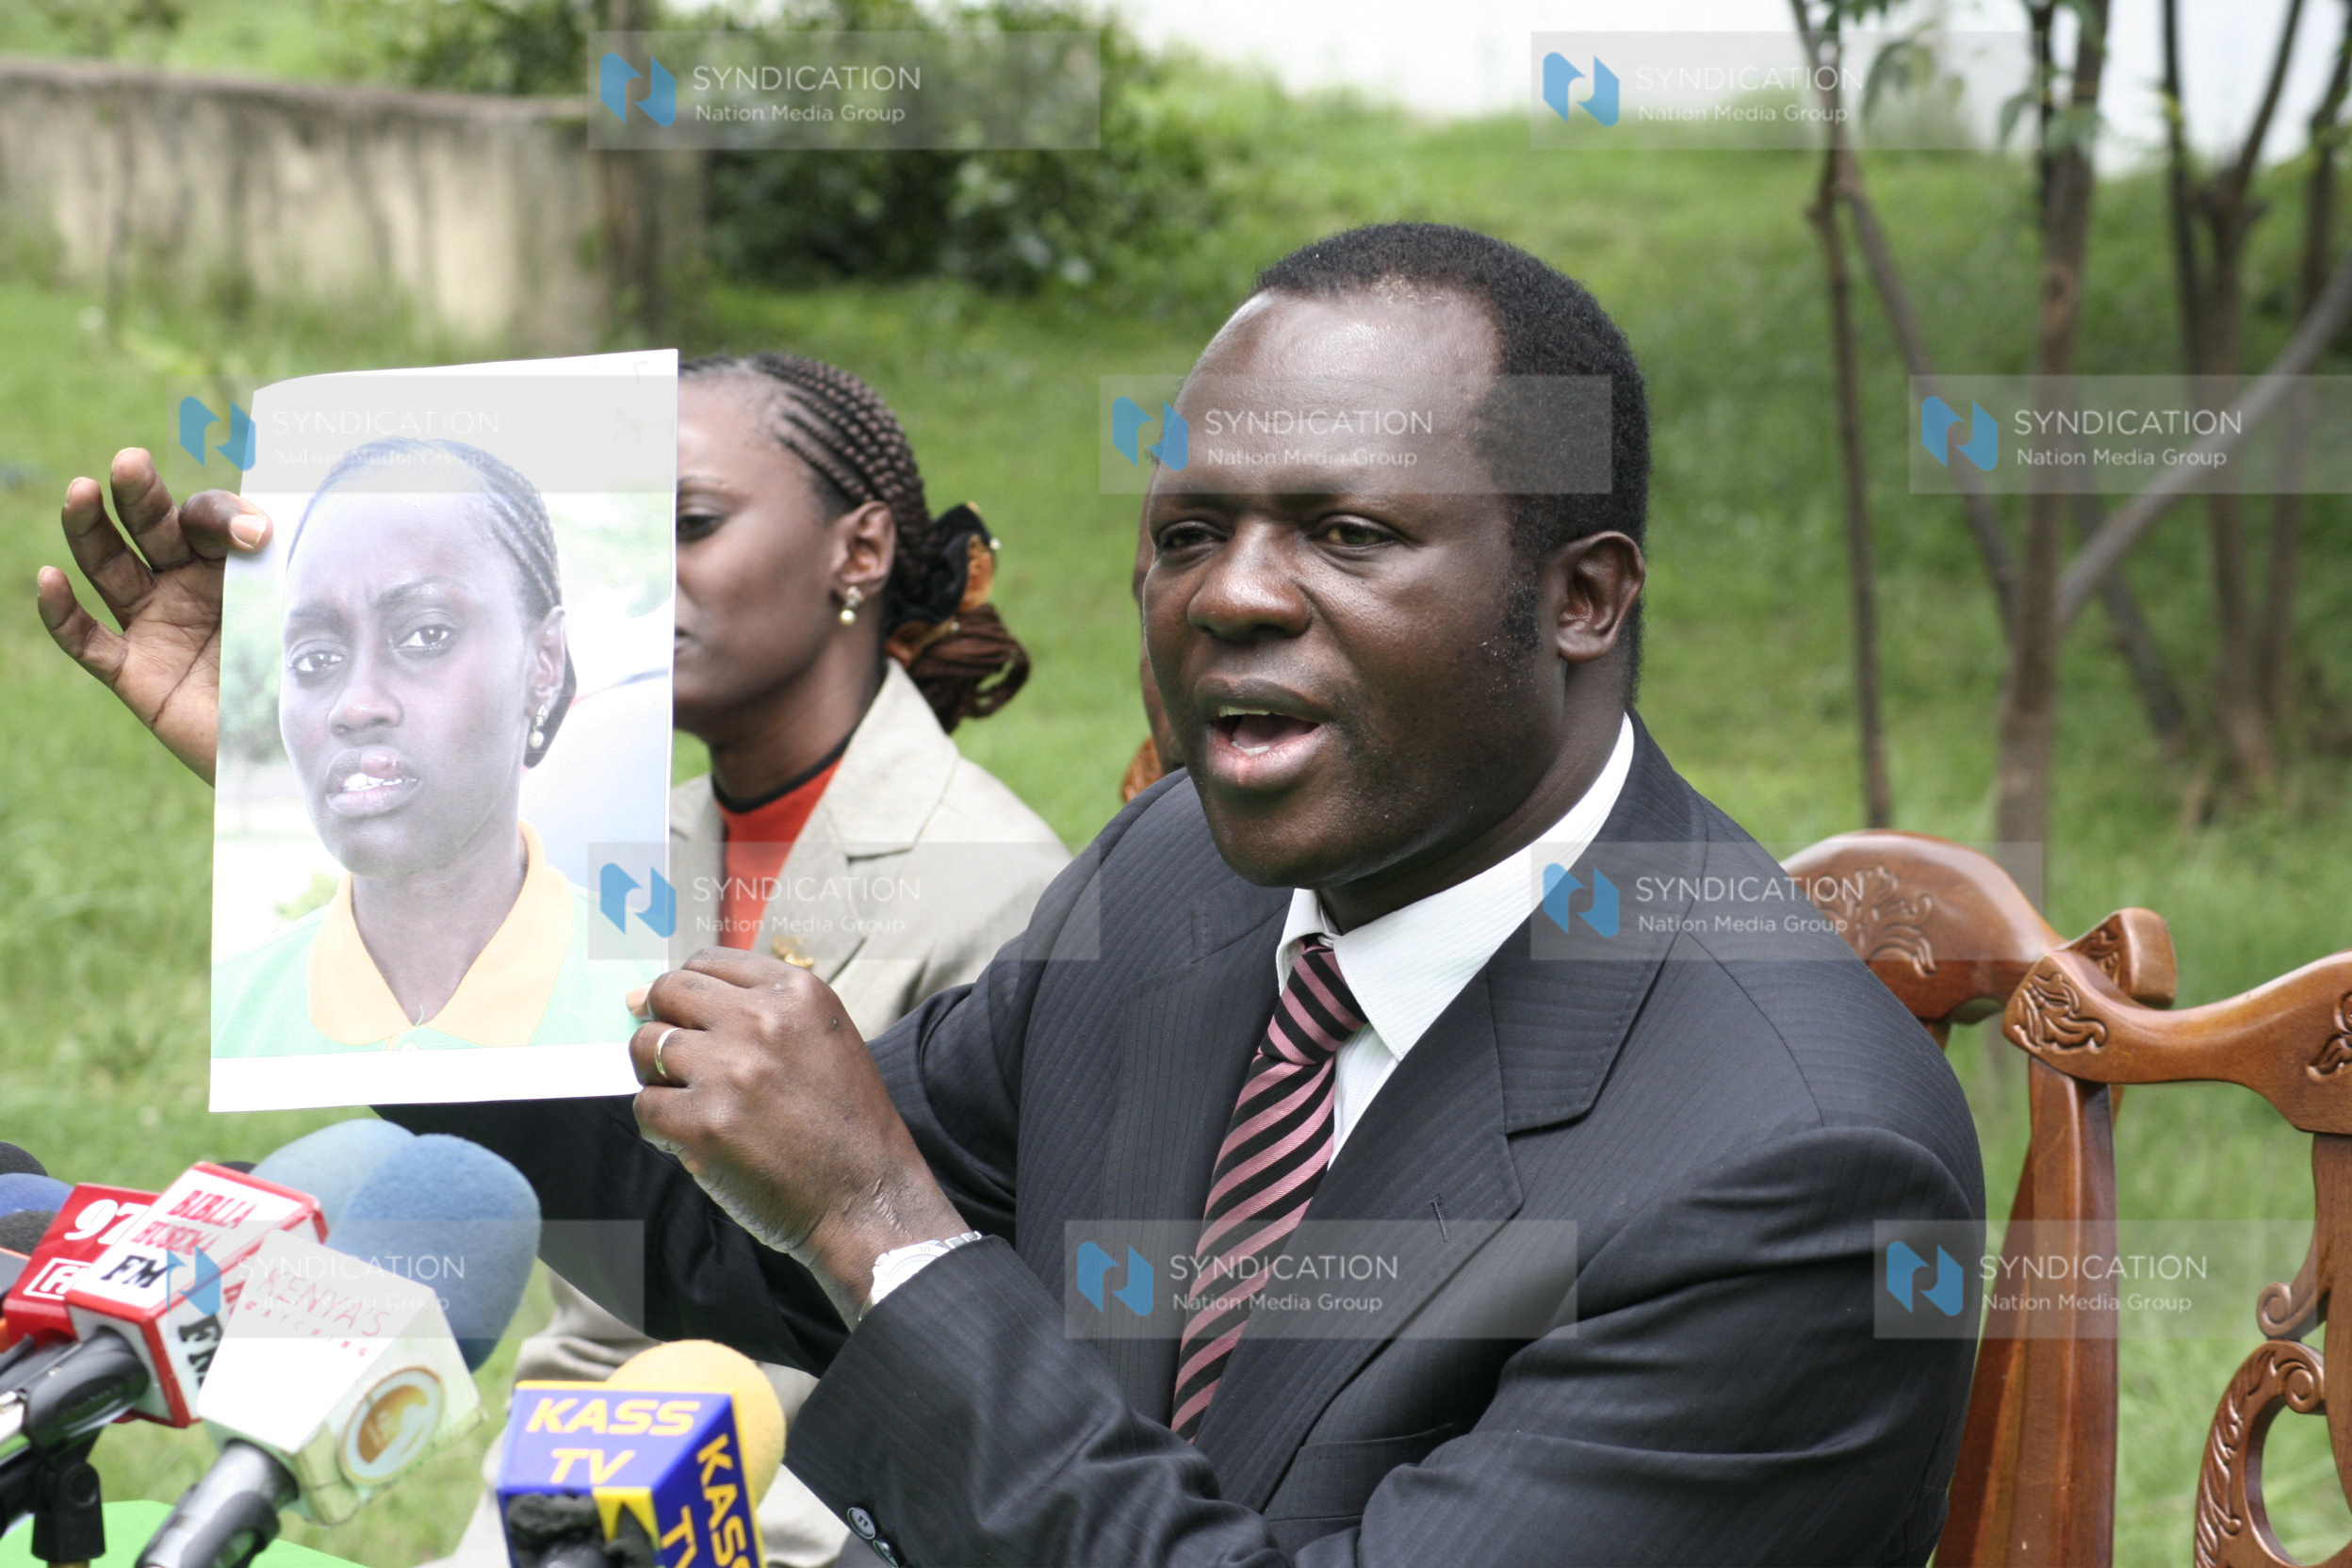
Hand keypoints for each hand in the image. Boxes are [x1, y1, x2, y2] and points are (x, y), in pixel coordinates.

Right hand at [35, 449, 272, 784]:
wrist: (293, 756)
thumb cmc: (304, 680)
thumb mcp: (298, 616)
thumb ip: (283, 570)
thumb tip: (265, 527)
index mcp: (229, 564)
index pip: (208, 520)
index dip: (222, 518)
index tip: (256, 537)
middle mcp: (185, 586)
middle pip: (151, 528)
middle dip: (140, 495)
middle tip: (129, 462)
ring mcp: (154, 626)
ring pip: (110, 568)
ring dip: (90, 530)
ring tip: (80, 492)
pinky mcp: (134, 673)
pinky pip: (88, 640)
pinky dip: (64, 613)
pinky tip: (50, 581)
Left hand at [628, 949, 969, 1325]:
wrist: (869, 1198)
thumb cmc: (844, 1124)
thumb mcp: (823, 1038)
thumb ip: (755, 1010)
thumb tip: (638, 996)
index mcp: (796, 992)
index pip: (708, 961)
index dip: (690, 993)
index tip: (690, 1019)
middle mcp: (761, 1020)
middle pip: (667, 992)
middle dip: (661, 1021)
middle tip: (680, 1061)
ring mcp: (730, 1071)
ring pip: (646, 1046)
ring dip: (657, 1076)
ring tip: (693, 1103)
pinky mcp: (704, 1124)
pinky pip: (645, 1107)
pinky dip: (660, 1127)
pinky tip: (695, 1140)